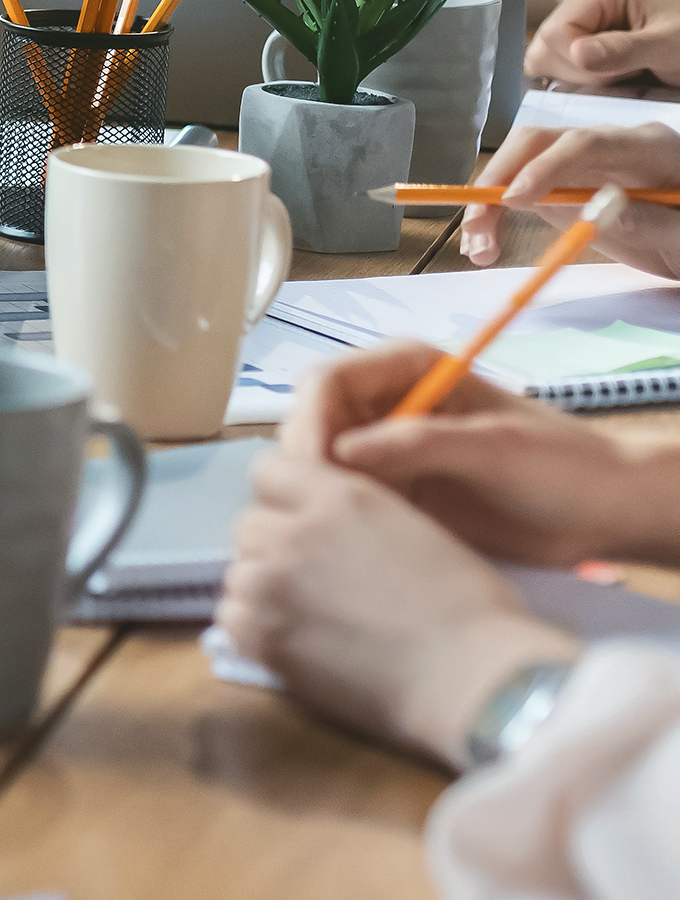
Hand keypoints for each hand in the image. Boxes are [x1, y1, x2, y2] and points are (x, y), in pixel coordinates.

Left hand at [217, 447, 576, 766]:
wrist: (472, 679)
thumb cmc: (469, 609)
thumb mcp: (412, 528)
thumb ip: (353, 515)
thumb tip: (324, 523)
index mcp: (337, 496)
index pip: (268, 471)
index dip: (284, 497)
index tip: (304, 521)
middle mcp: (293, 532)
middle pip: (248, 524)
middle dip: (274, 545)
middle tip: (315, 579)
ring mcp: (271, 585)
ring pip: (238, 573)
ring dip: (264, 588)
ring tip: (311, 616)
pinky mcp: (262, 637)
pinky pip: (232, 620)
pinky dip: (255, 628)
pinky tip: (295, 642)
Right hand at [284, 340, 679, 565]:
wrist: (606, 514)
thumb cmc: (562, 467)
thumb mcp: (492, 448)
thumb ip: (416, 443)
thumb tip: (341, 452)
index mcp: (406, 369)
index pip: (326, 382)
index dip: (309, 422)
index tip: (312, 471)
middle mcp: (386, 403)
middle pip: (312, 422)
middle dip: (306, 462)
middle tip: (314, 509)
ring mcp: (387, 449)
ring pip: (321, 464)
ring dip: (318, 493)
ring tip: (331, 530)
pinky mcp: (393, 491)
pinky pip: (345, 498)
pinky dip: (338, 516)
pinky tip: (347, 542)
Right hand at [458, 123, 679, 272]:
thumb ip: (654, 221)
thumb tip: (602, 210)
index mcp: (648, 146)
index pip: (585, 143)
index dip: (545, 168)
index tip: (514, 200)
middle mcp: (608, 145)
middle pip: (539, 142)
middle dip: (499, 180)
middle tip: (479, 225)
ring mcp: (584, 163)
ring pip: (519, 164)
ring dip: (488, 203)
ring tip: (478, 248)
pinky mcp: (566, 186)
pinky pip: (521, 191)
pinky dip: (497, 215)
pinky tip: (485, 242)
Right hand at [527, 0, 679, 86]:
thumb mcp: (671, 46)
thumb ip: (624, 50)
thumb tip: (577, 55)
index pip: (556, 31)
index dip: (579, 61)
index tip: (621, 70)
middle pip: (545, 42)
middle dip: (579, 69)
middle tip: (624, 72)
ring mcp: (581, 12)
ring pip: (546, 53)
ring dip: (579, 74)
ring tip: (620, 71)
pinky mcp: (582, 30)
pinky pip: (556, 57)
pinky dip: (575, 74)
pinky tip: (606, 73)